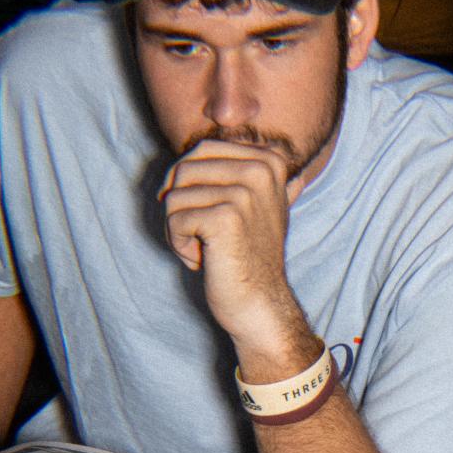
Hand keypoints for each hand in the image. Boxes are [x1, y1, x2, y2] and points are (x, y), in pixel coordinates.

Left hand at [158, 139, 302, 357]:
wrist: (260, 302)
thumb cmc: (251, 256)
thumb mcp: (262, 206)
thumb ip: (258, 176)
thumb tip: (277, 157)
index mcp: (268, 161)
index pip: (202, 149)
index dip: (189, 182)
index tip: (207, 214)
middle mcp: (260, 171)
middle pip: (184, 168)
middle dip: (180, 203)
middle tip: (199, 232)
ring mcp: (244, 193)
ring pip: (174, 196)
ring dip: (178, 228)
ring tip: (204, 249)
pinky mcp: (225, 218)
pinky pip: (175, 219)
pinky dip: (179, 245)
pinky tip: (203, 260)